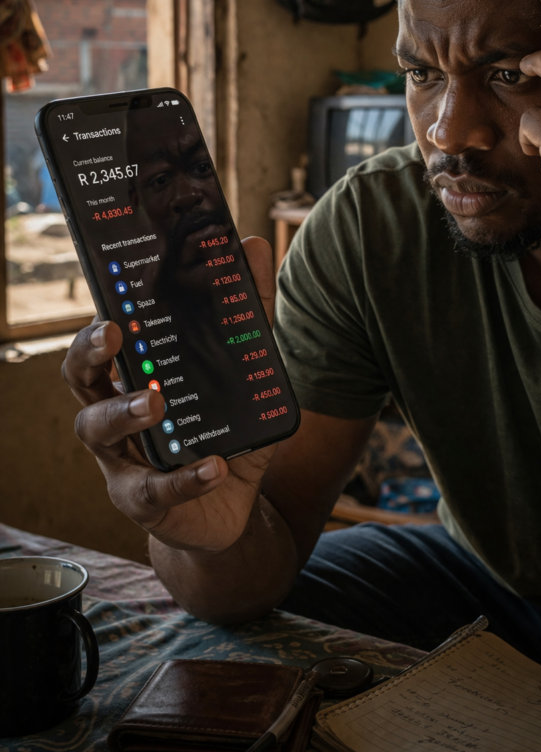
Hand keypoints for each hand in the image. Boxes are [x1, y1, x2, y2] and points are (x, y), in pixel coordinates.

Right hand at [63, 237, 276, 552]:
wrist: (229, 506)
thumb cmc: (221, 429)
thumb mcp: (242, 370)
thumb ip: (248, 313)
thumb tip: (250, 245)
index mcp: (131, 376)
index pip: (99, 343)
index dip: (97, 323)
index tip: (113, 304)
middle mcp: (114, 412)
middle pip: (79, 377)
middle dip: (89, 353)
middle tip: (115, 335)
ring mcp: (122, 458)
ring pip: (97, 431)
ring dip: (123, 411)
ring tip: (156, 401)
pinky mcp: (143, 500)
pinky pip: (154, 490)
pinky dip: (184, 478)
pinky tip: (213, 467)